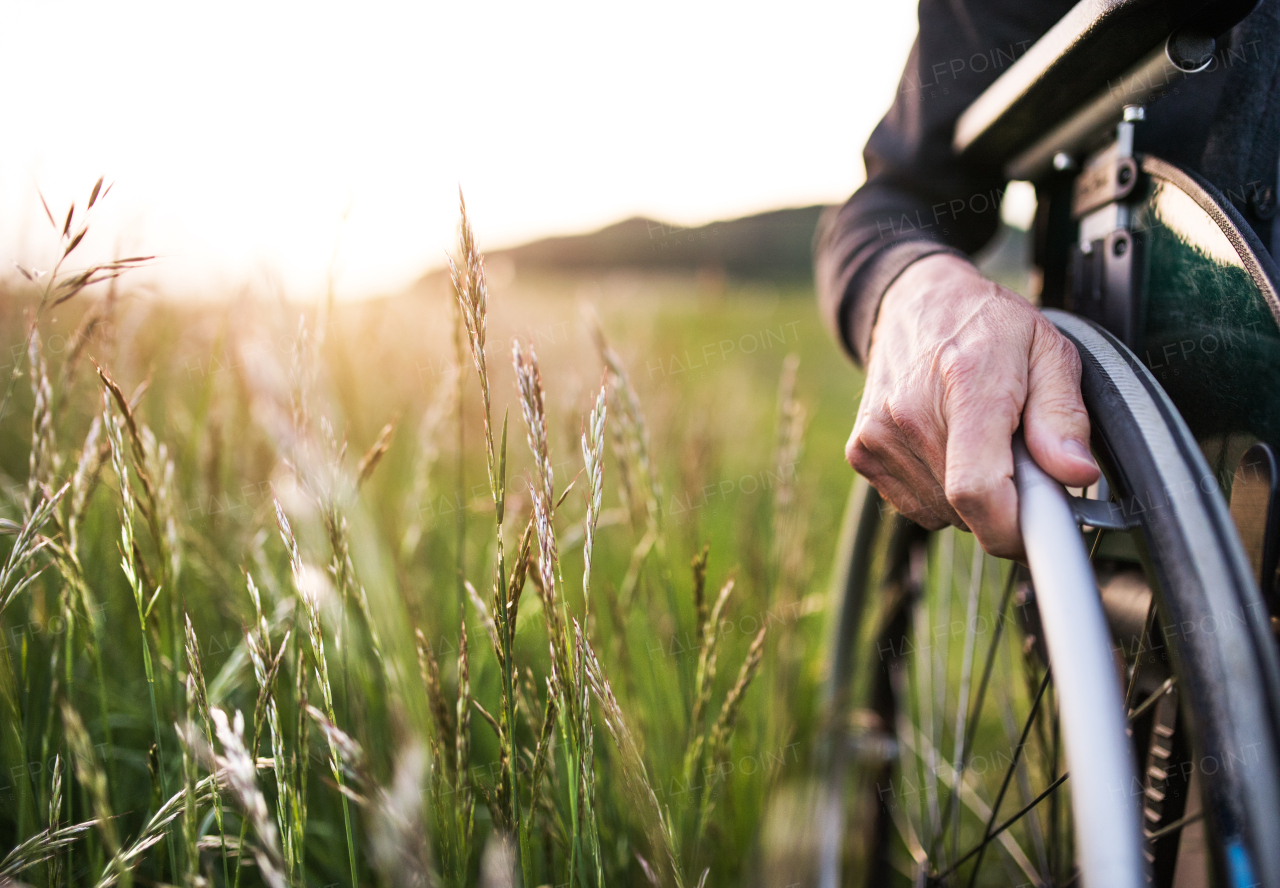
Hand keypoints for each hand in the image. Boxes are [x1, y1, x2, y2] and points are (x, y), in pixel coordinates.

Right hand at [846, 253, 1099, 558]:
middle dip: (1004, 501)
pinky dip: (939, 492)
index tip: (1039, 529)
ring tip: (978, 442)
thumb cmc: (988, 325)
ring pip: (941, 513)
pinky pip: (914, 505)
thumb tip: (1075, 473)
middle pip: (965, 509)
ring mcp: (879, 434)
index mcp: (967, 383)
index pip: (978, 489)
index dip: (1012, 528)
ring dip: (970, 498)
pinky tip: (946, 448)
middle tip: (1017, 457)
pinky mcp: (861, 451)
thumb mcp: (1048, 350)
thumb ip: (1064, 415)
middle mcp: (911, 413)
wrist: (915, 301)